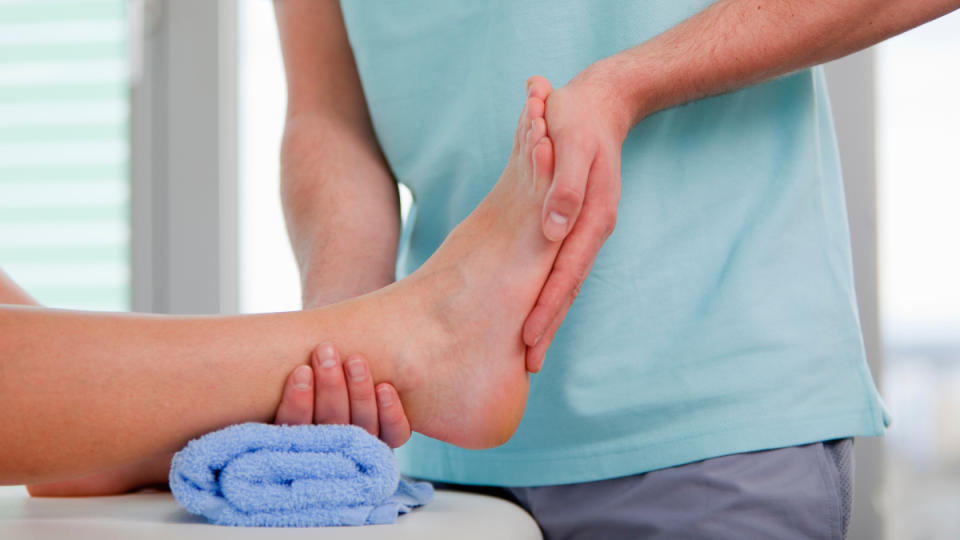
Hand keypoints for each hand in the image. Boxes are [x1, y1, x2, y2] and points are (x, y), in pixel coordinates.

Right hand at [26, 344, 410, 496]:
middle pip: (332, 441)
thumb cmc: (237, 392)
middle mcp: (312, 465)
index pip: (292, 453)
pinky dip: (391, 414)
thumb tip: (71, 482)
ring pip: (362, 437)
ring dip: (358, 396)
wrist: (297, 356)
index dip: (300, 417)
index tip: (298, 375)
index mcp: (274, 465)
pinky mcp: (375, 433)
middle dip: (331, 398)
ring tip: (344, 356)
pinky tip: (384, 387)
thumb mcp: (202, 418)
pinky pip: (391, 437)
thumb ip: (170, 441)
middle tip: (321, 356)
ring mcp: (347, 450)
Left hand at [522, 68, 630, 371]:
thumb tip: (554, 229)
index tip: (528, 341)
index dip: (546, 308)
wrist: (598, 102)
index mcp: (591, 218)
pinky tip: (535, 306)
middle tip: (528, 365)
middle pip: (567, 287)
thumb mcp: (571, 141)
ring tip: (530, 348)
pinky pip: (560, 263)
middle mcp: (589, 230)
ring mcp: (582, 229)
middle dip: (548, 326)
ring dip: (548, 314)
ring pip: (564, 280)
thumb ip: (566, 186)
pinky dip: (549, 289)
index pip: (565, 274)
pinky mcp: (573, 223)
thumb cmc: (577, 118)